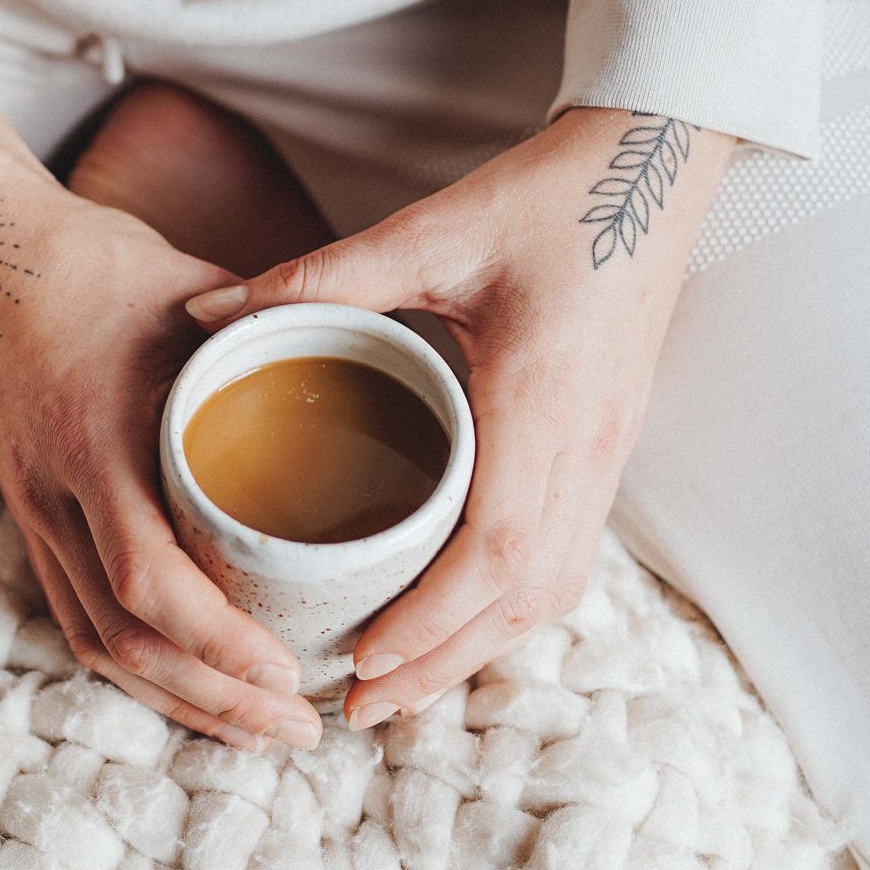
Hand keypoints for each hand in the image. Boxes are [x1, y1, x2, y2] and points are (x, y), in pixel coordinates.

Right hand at [0, 175, 325, 753]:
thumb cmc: (106, 269)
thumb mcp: (198, 296)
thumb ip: (272, 343)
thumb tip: (374, 375)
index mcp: (98, 442)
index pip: (146, 577)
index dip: (216, 642)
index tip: (288, 675)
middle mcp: (57, 494)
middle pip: (126, 640)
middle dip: (216, 702)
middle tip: (301, 730)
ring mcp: (37, 514)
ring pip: (98, 647)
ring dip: (179, 703)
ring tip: (259, 733)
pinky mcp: (34, 520)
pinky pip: (77, 621)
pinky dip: (138, 672)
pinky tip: (194, 692)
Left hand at [183, 108, 736, 729]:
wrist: (656, 165)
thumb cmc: (548, 197)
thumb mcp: (434, 229)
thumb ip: (322, 276)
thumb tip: (212, 318)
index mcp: (544, 400)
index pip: (496, 549)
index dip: (431, 621)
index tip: (363, 662)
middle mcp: (587, 446)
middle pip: (528, 598)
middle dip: (445, 663)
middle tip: (362, 704)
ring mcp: (608, 452)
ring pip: (555, 588)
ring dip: (481, 645)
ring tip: (402, 679)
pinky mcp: (610, 445)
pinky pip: (568, 555)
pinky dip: (510, 605)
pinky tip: (460, 613)